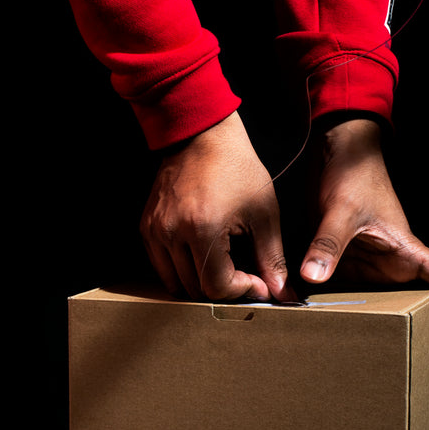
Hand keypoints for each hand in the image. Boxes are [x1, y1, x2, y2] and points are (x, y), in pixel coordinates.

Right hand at [140, 112, 294, 301]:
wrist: (202, 137)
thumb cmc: (237, 170)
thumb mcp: (264, 214)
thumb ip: (272, 258)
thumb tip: (282, 292)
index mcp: (203, 229)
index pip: (216, 286)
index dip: (241, 290)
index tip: (257, 281)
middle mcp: (172, 232)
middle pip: (196, 288)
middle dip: (224, 287)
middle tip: (244, 274)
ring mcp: (155, 230)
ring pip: (175, 281)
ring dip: (201, 281)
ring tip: (223, 264)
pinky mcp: (146, 227)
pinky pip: (161, 265)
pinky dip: (181, 269)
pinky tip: (201, 254)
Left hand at [300, 118, 428, 375]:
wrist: (334, 155)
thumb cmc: (351, 177)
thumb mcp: (340, 211)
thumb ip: (328, 244)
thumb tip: (313, 278)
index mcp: (408, 251)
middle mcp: (395, 263)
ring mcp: (372, 266)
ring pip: (395, 305)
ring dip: (401, 333)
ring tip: (404, 369)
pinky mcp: (349, 265)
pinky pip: (359, 297)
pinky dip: (360, 319)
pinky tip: (351, 342)